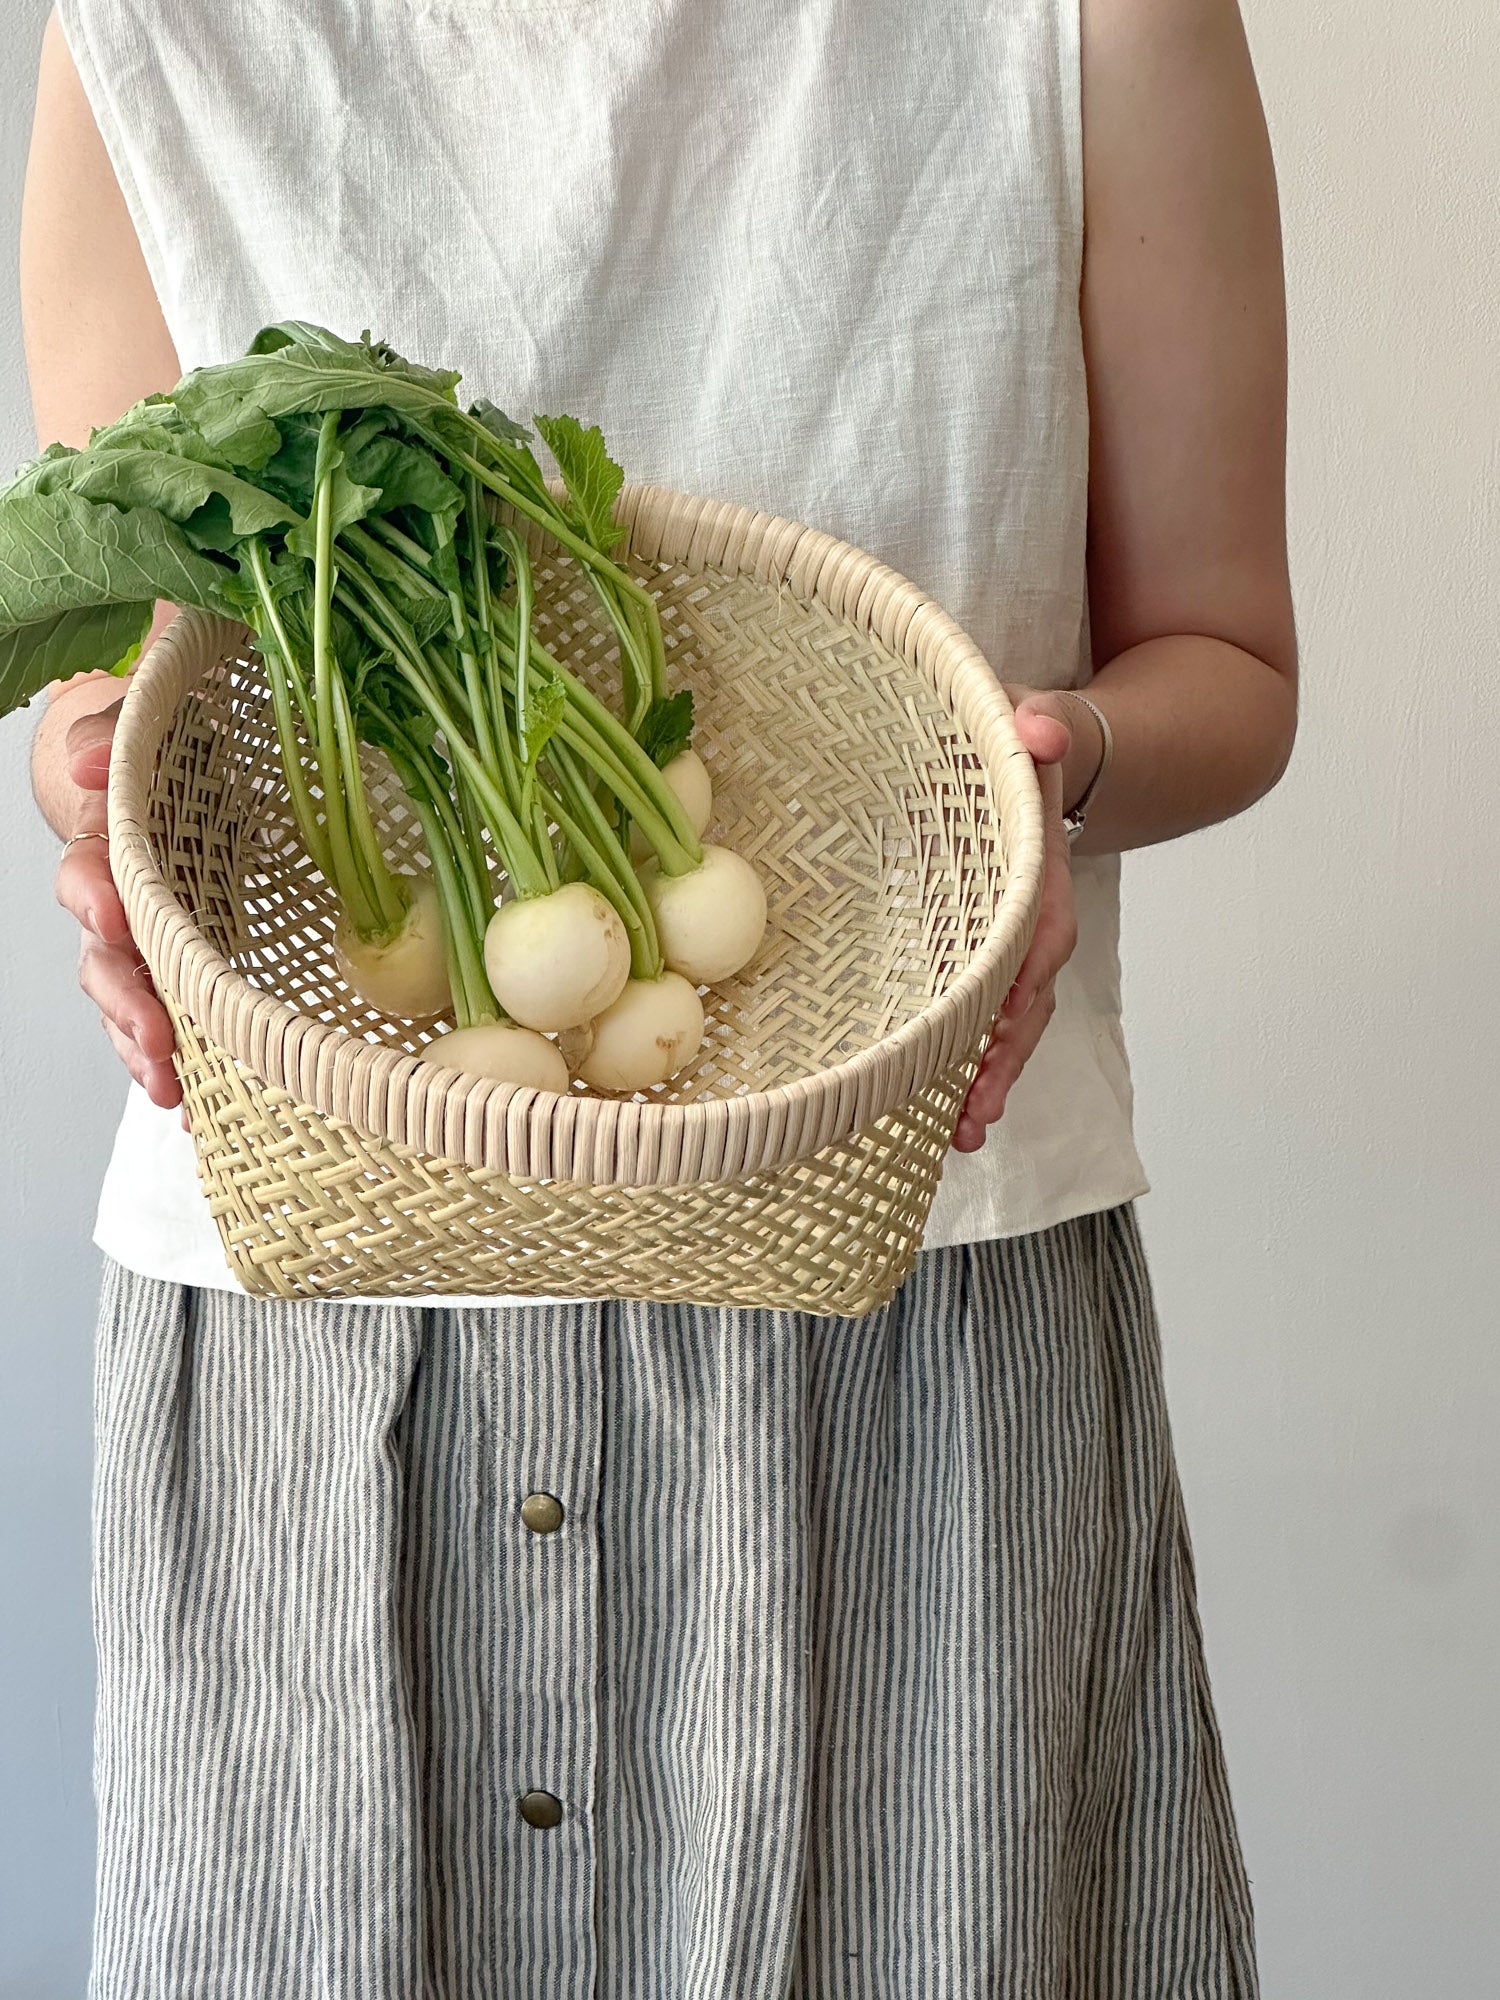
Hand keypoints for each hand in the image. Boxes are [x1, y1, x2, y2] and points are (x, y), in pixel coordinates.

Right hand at [53, 696, 181, 1108]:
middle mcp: (118, 903)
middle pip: (104, 960)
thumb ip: (116, 730)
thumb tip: (88, 758)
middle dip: (126, 1002)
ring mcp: (148, 944)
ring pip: (129, 1004)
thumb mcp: (147, 720)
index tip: (116, 920)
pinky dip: (182, 1067)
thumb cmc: (169, 746)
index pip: (87, 872)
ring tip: (169, 1089)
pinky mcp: (183, 969)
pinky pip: (171, 1022)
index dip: (96, 898)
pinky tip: (200, 1108)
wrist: (186, 766)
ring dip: (144, 1048)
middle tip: (156, 1038)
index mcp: (107, 842)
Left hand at [951, 688, 1093, 1150]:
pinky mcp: (987, 952)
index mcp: (1040, 870)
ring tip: (960, 1136)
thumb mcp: (1030, 716)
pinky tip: (942, 1107)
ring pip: (1009, 1020)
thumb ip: (1039, 721)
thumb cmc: (1025, 734)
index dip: (1022, 986)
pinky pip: (983, 1012)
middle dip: (1003, 1061)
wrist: (1046, 747)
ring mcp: (1013, 942)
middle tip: (972, 1119)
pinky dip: (968, 1060)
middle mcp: (1035, 917)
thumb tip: (1043, 727)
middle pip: (1029, 1000)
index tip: (998, 1034)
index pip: (1041, 935)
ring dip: (987, 1077)